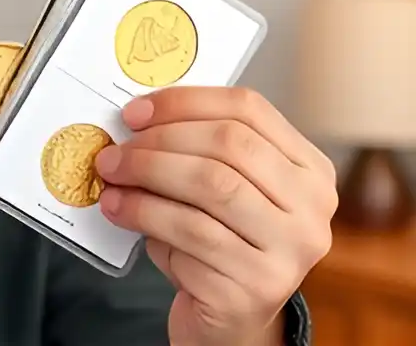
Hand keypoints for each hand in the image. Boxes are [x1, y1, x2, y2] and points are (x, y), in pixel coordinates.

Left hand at [94, 86, 337, 345]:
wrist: (228, 319)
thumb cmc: (216, 244)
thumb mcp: (215, 190)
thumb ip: (194, 152)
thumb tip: (135, 121)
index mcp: (308, 170)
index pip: (248, 110)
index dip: (185, 103)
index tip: (135, 112)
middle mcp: (312, 209)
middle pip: (230, 145)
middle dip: (160, 140)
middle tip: (116, 148)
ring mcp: (291, 251)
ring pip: (212, 185)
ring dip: (147, 173)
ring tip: (111, 175)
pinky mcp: (257, 287)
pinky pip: (192, 233)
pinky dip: (145, 213)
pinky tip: (118, 209)